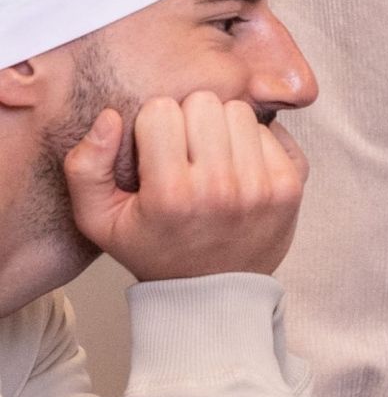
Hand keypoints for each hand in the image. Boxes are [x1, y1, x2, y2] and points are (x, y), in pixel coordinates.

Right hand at [64, 92, 306, 281]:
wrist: (214, 293)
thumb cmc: (154, 249)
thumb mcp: (99, 220)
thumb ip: (86, 166)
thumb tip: (110, 116)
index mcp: (170, 194)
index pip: (161, 110)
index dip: (153, 124)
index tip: (155, 149)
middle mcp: (219, 188)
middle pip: (205, 103)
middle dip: (190, 119)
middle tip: (186, 150)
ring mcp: (262, 187)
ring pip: (240, 111)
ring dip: (223, 127)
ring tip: (212, 157)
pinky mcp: (291, 186)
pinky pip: (272, 131)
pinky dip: (254, 142)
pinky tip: (239, 167)